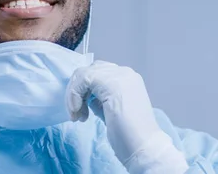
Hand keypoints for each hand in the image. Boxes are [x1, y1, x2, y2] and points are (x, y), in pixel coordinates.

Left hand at [66, 61, 188, 173]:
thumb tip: (85, 95)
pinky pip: (83, 79)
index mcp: (128, 79)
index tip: (81, 112)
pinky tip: (78, 113)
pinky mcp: (111, 84)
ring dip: (74, 94)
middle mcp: (125, 73)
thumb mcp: (112, 111)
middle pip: (90, 70)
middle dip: (77, 91)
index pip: (98, 72)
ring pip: (83, 74)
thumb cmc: (129, 136)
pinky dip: (74, 95)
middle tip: (76, 113)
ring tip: (77, 115)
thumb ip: (101, 99)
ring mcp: (120, 76)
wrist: (144, 147)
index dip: (84, 90)